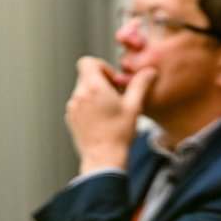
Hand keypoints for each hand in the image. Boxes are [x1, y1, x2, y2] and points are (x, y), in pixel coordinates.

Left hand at [64, 56, 156, 174]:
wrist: (104, 159)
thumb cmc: (119, 134)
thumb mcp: (134, 107)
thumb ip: (140, 85)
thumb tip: (149, 72)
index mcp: (93, 87)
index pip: (87, 62)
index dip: (101, 67)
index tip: (112, 81)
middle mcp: (79, 95)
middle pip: (86, 76)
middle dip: (101, 82)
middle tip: (115, 97)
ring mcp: (72, 108)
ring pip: (83, 91)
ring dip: (95, 95)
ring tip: (109, 111)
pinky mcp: (71, 119)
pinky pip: (79, 105)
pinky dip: (89, 107)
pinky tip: (102, 121)